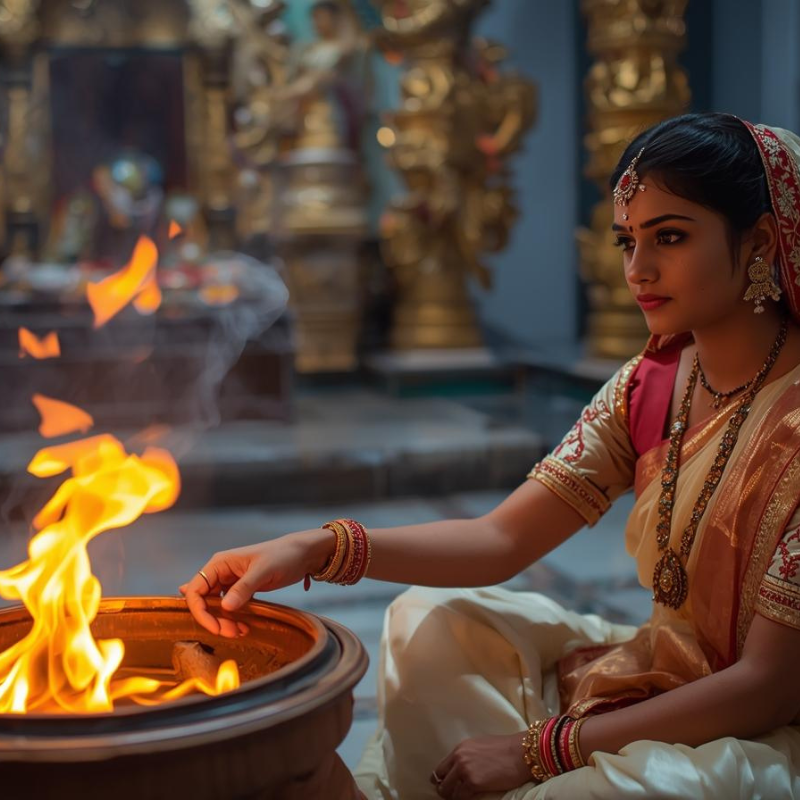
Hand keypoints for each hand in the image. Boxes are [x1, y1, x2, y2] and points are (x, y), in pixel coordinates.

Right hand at [179, 530, 331, 636]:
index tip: (216, 628)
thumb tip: (225, 607)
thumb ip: (244, 588)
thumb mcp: (264, 570)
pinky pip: (229, 607)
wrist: (302, 554)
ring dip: (223, 621)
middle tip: (232, 632)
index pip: (195, 590)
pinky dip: (233, 618)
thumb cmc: (283, 555)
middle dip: (214, 620)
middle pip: (204, 601)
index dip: (200, 611)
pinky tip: (243, 626)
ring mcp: (231, 581)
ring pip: (216, 607)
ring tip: (240, 630)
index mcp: (220, 563)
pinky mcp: (242, 590)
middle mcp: (221, 572)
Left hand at [431, 733, 530, 798]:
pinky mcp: (473, 783)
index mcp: (460, 748)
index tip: (443, 785)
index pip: (441, 767)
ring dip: (454, 796)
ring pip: (448, 791)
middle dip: (444, 789)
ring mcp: (465, 770)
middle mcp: (459, 758)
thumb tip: (462, 767)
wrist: (520, 753)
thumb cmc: (506, 749)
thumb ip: (468, 755)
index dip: (441, 779)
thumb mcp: (481, 745)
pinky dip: (464, 799)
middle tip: (451, 795)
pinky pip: (461, 797)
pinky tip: (470, 798)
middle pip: (440, 780)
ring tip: (460, 798)